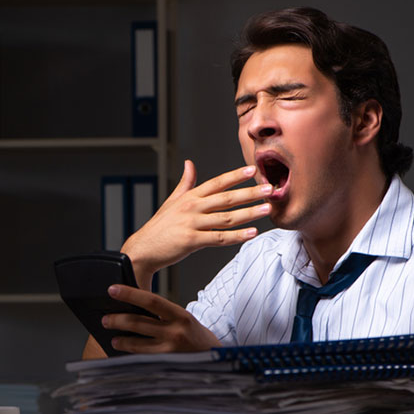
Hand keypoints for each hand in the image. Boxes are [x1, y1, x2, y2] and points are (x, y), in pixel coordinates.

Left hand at [102, 284, 220, 353]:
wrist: (217, 360)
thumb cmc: (196, 337)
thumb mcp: (184, 320)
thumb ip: (163, 315)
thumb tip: (134, 309)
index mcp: (180, 315)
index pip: (151, 300)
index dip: (129, 294)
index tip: (112, 290)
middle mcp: (176, 332)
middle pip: (139, 323)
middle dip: (118, 320)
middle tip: (105, 318)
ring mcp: (171, 351)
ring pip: (138, 344)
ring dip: (122, 340)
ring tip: (113, 338)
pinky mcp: (167, 365)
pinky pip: (143, 359)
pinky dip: (132, 355)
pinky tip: (125, 353)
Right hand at [122, 160, 270, 288]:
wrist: (143, 249)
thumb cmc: (159, 227)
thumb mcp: (171, 201)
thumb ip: (185, 183)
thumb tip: (190, 164)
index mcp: (189, 197)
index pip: (216, 183)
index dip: (235, 176)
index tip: (252, 170)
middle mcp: (192, 208)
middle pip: (226, 198)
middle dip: (250, 192)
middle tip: (269, 188)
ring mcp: (192, 224)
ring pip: (227, 217)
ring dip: (249, 213)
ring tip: (267, 209)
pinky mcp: (191, 241)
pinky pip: (219, 238)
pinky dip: (237, 236)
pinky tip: (252, 233)